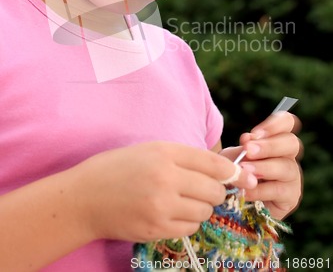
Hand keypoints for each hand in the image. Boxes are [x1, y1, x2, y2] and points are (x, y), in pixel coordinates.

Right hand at [75, 142, 257, 242]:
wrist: (84, 198)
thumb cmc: (118, 167)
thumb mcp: (151, 150)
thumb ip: (186, 157)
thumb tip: (223, 170)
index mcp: (165, 153)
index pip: (214, 163)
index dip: (233, 171)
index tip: (241, 176)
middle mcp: (166, 178)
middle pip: (214, 190)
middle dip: (216, 191)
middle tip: (204, 189)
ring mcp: (161, 207)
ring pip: (204, 212)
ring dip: (201, 208)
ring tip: (184, 201)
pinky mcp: (156, 229)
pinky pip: (189, 228)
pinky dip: (188, 222)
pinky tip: (173, 213)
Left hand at [238, 112, 302, 219]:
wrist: (235, 201)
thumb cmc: (238, 173)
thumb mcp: (235, 157)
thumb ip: (242, 148)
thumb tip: (248, 138)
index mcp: (277, 139)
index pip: (287, 122)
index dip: (274, 124)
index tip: (254, 134)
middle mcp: (288, 156)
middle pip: (291, 143)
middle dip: (269, 146)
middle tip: (248, 150)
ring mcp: (292, 176)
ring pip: (287, 167)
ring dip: (264, 167)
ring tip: (245, 169)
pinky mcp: (291, 197)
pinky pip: (279, 190)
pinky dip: (261, 190)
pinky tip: (246, 190)